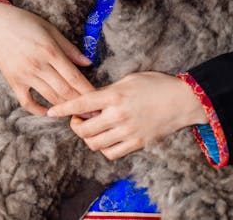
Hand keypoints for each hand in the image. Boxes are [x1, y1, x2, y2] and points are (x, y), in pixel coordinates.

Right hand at [0, 0, 93, 114]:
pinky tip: (49, 112)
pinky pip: (27, 103)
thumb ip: (70, 49)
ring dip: (65, 108)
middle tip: (93, 113)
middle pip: (64, 91)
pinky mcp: (14, 82)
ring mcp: (25, 76)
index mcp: (50, 51)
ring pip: (49, 98)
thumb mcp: (51, 30)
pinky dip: (39, 111)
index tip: (98, 100)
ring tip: (77, 114)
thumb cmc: (26, 22)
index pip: (74, 77)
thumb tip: (88, 63)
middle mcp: (38, 66)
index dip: (88, 91)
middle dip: (81, 104)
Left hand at [47, 71, 207, 159]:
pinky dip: (104, 149)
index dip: (62, 108)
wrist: (182, 100)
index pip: (81, 103)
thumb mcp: (130, 79)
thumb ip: (109, 90)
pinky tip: (106, 139)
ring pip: (94, 143)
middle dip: (75, 125)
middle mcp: (118, 114)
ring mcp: (127, 131)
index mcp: (114, 94)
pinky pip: (111, 153)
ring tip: (91, 129)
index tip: (51, 112)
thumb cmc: (157, 84)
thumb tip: (92, 100)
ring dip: (88, 138)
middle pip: (83, 129)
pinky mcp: (136, 143)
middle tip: (78, 120)